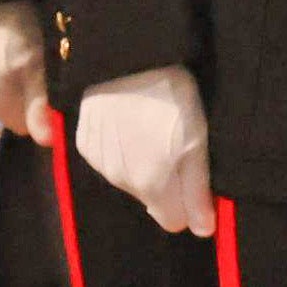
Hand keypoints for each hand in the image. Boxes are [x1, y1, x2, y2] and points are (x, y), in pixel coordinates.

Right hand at [75, 65, 214, 235]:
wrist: (125, 56)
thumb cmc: (170, 96)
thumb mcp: (196, 139)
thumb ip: (197, 190)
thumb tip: (203, 230)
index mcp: (151, 185)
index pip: (173, 221)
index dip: (188, 202)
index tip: (194, 174)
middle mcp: (121, 182)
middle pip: (151, 199)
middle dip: (165, 181)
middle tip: (175, 141)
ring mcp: (99, 162)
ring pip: (129, 180)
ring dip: (142, 163)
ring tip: (150, 125)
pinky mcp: (84, 141)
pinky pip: (108, 160)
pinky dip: (120, 148)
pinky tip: (127, 120)